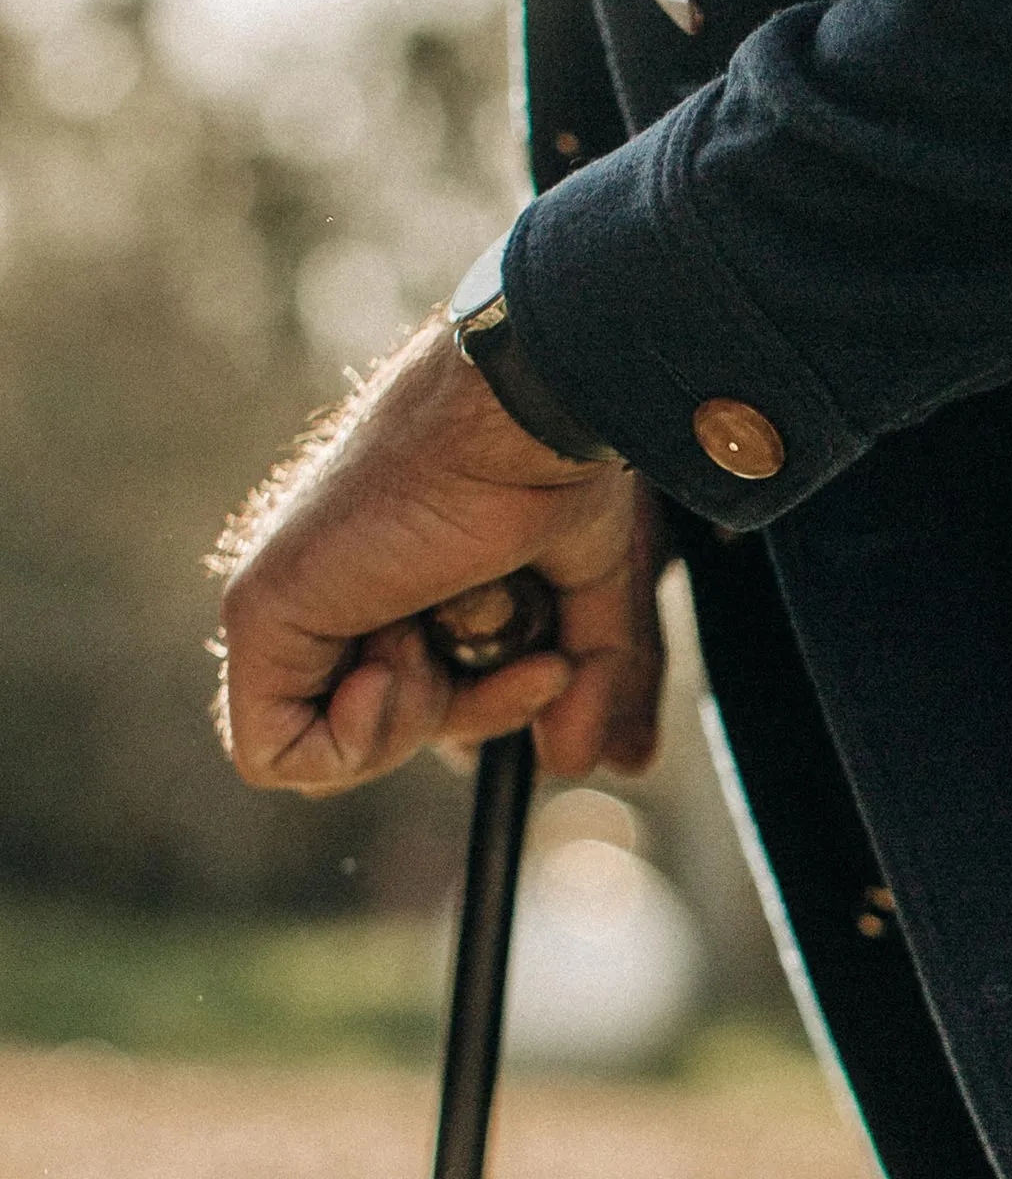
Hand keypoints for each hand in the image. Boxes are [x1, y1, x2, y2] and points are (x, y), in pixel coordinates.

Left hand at [213, 318, 669, 794]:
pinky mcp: (259, 612)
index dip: (487, 711)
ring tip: (441, 636)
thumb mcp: (585, 593)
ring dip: (414, 721)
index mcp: (405, 578)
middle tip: (527, 665)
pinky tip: (394, 662)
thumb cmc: (556, 469)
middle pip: (380, 727)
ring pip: (325, 746)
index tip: (551, 670)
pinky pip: (272, 751)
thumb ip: (583, 676)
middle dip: (465, 716)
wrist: (525, 416)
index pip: (419, 697)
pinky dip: (349, 742)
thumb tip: (571, 761)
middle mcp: (342, 590)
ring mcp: (294, 602)